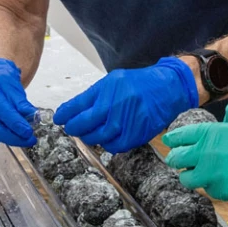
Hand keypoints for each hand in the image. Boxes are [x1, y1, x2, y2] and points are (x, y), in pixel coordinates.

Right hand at [0, 58, 36, 148]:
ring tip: (12, 131)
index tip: (28, 132)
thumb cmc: (0, 83)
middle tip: (28, 140)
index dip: (14, 123)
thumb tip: (34, 118)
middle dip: (10, 136)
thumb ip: (22, 104)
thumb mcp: (14, 87)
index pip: (0, 108)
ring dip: (1, 138)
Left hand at [54, 57, 197, 153]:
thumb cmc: (139, 84)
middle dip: (74, 128)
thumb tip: (71, 111)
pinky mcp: (138, 132)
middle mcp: (117, 103)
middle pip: (85, 124)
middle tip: (72, 128)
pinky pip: (116, 145)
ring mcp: (128, 119)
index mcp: (108, 87)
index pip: (78, 104)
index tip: (59, 118)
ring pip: (99, 137)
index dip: (65, 114)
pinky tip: (108, 138)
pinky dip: (108, 144)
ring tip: (89, 133)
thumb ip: (94, 95)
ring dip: (90, 137)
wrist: (168, 88)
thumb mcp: (114, 81)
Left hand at [163, 122, 227, 204]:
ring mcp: (212, 174)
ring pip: (187, 179)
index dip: (173, 139)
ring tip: (200, 175)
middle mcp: (206, 153)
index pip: (180, 136)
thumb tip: (198, 147)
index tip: (169, 141)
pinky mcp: (220, 192)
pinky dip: (212, 187)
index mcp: (210, 134)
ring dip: (191, 177)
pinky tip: (225, 181)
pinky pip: (208, 190)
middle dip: (175, 160)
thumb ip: (213, 141)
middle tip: (177, 161)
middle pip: (176, 159)